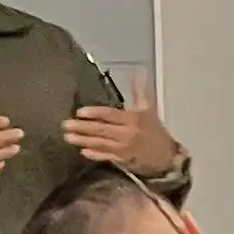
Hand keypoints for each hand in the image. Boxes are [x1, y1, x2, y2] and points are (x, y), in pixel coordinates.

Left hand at [65, 100, 180, 178]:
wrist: (167, 156)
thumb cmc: (155, 131)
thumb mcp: (149, 109)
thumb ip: (140, 91)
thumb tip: (139, 72)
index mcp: (133, 119)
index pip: (110, 114)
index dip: (95, 113)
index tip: (80, 112)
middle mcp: (128, 133)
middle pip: (102, 129)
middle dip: (82, 127)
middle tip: (65, 125)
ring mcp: (125, 148)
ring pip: (101, 143)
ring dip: (84, 140)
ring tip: (68, 137)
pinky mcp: (123, 160)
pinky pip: (106, 157)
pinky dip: (95, 154)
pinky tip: (83, 151)